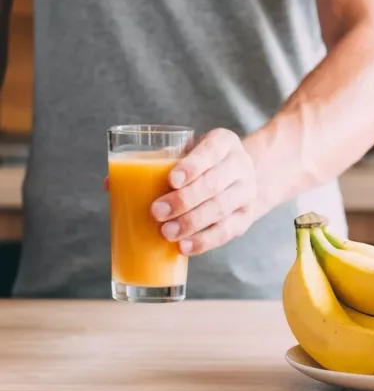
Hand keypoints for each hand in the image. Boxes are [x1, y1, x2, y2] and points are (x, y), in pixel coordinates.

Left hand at [150, 128, 257, 255]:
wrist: (237, 180)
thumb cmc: (201, 166)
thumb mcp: (186, 155)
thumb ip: (154, 165)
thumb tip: (110, 184)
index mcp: (224, 143)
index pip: (210, 151)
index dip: (192, 166)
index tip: (171, 180)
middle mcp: (240, 165)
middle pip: (214, 184)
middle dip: (184, 200)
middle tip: (156, 212)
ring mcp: (246, 193)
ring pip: (220, 208)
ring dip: (191, 222)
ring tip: (166, 233)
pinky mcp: (245, 218)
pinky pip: (226, 232)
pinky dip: (204, 241)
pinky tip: (184, 247)